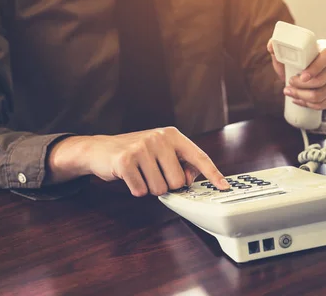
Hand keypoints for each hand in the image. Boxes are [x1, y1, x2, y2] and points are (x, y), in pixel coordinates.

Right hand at [46, 127, 229, 196]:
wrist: (100, 149)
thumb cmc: (135, 152)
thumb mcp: (160, 151)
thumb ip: (179, 163)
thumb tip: (190, 179)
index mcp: (172, 135)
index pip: (198, 156)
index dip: (213, 173)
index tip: (224, 186)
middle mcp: (159, 138)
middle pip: (178, 181)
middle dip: (167, 185)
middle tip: (153, 174)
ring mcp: (142, 148)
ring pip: (160, 189)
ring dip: (150, 188)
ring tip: (141, 173)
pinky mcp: (125, 161)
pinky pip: (141, 191)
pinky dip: (136, 189)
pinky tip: (130, 177)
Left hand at [267, 38, 325, 109]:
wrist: (308, 73)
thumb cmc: (298, 63)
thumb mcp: (287, 55)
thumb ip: (277, 47)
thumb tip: (271, 45)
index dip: (314, 68)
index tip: (301, 77)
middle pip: (322, 80)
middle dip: (301, 88)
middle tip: (289, 87)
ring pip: (323, 94)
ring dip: (303, 98)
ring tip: (292, 94)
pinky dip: (312, 106)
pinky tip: (302, 101)